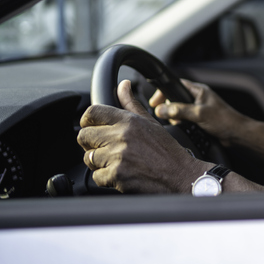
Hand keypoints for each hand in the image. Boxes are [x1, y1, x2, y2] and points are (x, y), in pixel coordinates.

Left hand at [77, 80, 206, 193]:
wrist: (180, 175)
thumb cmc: (167, 151)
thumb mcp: (151, 122)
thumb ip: (131, 104)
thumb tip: (123, 85)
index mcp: (129, 121)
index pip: (92, 113)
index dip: (87, 121)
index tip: (91, 127)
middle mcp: (122, 136)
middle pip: (83, 136)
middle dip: (91, 143)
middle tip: (105, 148)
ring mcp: (118, 156)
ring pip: (88, 158)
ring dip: (99, 162)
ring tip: (117, 162)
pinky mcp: (116, 175)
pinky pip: (96, 176)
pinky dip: (106, 178)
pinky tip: (121, 174)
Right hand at [150, 79, 246, 145]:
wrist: (237, 134)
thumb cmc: (225, 120)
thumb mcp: (199, 114)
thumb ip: (179, 111)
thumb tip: (160, 109)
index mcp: (199, 91)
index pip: (176, 85)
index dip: (164, 92)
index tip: (154, 102)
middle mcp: (198, 98)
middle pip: (175, 98)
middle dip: (168, 107)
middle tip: (165, 116)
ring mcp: (198, 109)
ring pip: (178, 110)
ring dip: (174, 117)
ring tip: (178, 123)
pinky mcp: (199, 119)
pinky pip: (184, 119)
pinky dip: (180, 123)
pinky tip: (183, 128)